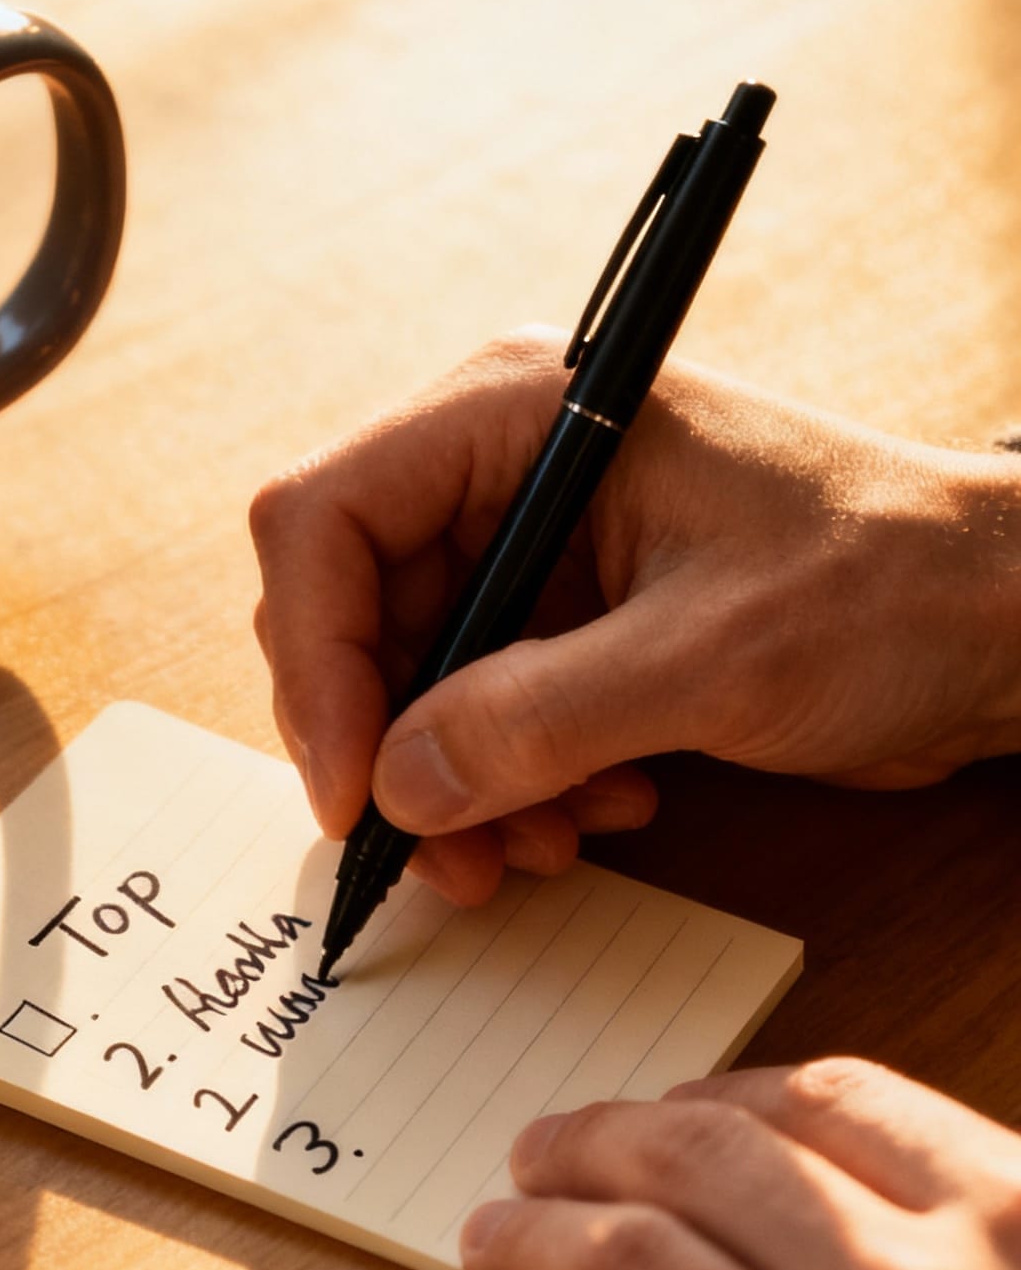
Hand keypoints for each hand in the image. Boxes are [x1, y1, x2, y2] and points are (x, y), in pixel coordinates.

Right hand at [250, 333, 1020, 902]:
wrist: (1001, 623)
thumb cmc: (888, 588)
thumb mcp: (709, 659)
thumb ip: (536, 721)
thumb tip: (396, 787)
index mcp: (520, 413)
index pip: (327, 522)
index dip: (317, 664)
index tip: (356, 792)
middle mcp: (506, 467)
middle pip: (352, 614)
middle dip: (391, 748)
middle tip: (447, 855)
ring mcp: (536, 548)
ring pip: (409, 684)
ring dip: (456, 787)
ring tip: (540, 847)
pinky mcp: (569, 622)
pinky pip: (478, 716)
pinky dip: (512, 785)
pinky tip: (597, 810)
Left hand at [460, 1058, 1020, 1269]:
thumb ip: (991, 1252)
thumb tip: (851, 1195)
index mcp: (1018, 1229)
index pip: (822, 1104)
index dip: (715, 1096)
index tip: (663, 1112)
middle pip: (697, 1165)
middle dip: (593, 1146)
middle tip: (537, 1158)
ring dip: (533, 1241)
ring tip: (494, 1242)